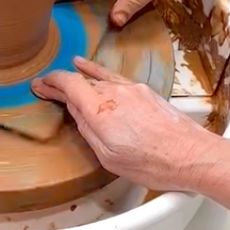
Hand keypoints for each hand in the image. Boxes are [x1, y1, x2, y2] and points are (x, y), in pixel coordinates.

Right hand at [32, 57, 218, 190]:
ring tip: (64, 75)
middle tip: (46, 88)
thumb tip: (75, 110)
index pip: (68, 84)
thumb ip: (87, 129)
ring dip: (78, 78)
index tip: (39, 85)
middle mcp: (113, 93)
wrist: (191, 155)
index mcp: (100, 111)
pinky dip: (97, 72)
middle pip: (80, 81)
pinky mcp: (143, 90)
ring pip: (97, 79)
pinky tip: (88, 66)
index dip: (50, 83)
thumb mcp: (108, 156)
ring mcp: (130, 89)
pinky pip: (113, 78)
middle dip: (60, 84)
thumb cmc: (151, 163)